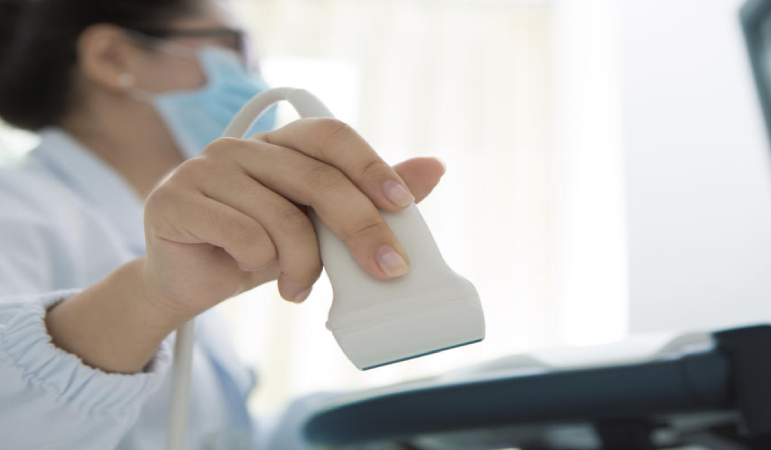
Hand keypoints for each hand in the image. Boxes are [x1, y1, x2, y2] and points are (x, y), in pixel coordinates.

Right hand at [141, 118, 444, 320]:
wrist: (190, 281)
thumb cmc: (257, 248)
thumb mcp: (319, 227)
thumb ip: (369, 199)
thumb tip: (435, 168)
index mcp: (279, 143)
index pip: (332, 137)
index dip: (371, 166)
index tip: (403, 204)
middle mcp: (242, 147)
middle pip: (317, 179)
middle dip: (361, 228)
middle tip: (386, 269)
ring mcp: (204, 168)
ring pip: (282, 216)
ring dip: (304, 265)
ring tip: (299, 287)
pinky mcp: (175, 200)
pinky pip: (243, 234)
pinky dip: (261, 265)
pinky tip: (256, 274)